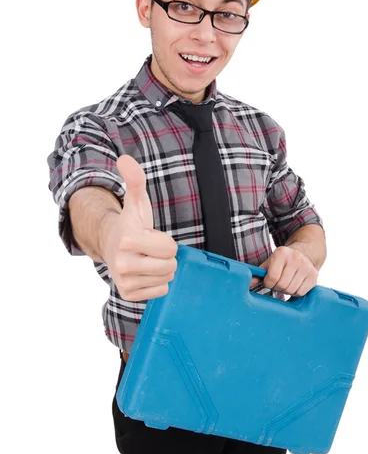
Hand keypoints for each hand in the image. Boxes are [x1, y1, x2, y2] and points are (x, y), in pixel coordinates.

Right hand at [101, 154, 177, 300]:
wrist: (112, 245)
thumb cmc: (131, 223)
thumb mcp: (137, 201)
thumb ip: (136, 180)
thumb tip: (124, 158)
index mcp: (127, 239)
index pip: (170, 248)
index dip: (165, 241)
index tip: (151, 236)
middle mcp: (122, 263)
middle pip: (170, 266)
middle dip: (165, 256)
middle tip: (151, 249)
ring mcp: (124, 281)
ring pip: (166, 279)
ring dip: (162, 270)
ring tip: (147, 260)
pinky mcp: (128, 295)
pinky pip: (160, 292)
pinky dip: (157, 284)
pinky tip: (145, 273)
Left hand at [250, 246, 317, 296]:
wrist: (304, 253)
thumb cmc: (282, 261)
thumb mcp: (269, 263)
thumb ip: (258, 274)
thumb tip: (248, 284)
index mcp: (281, 253)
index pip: (272, 277)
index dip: (268, 283)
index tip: (268, 281)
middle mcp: (295, 258)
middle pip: (282, 285)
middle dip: (277, 287)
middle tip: (278, 283)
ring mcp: (306, 267)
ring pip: (291, 290)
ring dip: (286, 290)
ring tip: (286, 283)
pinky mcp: (314, 275)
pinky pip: (301, 293)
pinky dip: (295, 292)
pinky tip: (294, 284)